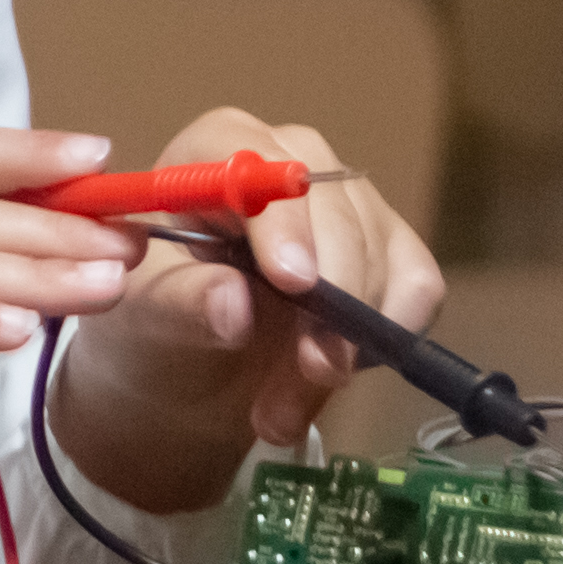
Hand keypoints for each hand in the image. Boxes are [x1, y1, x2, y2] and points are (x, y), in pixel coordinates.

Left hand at [48, 109, 444, 509]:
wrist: (187, 372)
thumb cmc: (154, 326)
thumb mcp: (145, 320)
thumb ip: (180, 306)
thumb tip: (234, 304)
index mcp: (211, 154)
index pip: (253, 162)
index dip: (281, 219)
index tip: (294, 281)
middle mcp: (289, 161)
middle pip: (333, 209)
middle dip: (327, 301)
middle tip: (312, 371)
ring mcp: (347, 203)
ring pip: (377, 258)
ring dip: (344, 345)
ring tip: (281, 409)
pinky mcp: (391, 248)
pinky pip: (417, 285)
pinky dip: (386, 340)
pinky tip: (331, 381)